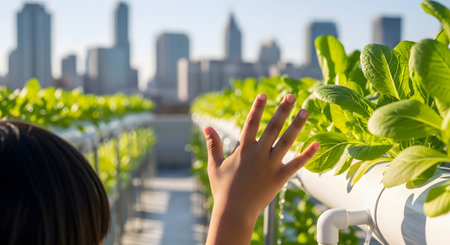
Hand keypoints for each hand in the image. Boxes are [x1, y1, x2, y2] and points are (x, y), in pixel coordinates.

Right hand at [203, 93, 319, 244]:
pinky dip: (307, 154)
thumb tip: (206, 127)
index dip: (257, 108)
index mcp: (243, 149)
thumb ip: (213, 144)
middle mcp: (259, 154)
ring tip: (305, 111)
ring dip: (297, 125)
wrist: (234, 212)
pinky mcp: (280, 178)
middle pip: (273, 127)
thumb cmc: (223, 189)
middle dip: (282, 110)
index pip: (251, 123)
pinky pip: (297, 164)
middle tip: (291, 96)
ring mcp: (271, 165)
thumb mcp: (215, 165)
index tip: (264, 94)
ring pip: (287, 141)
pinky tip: (317, 143)